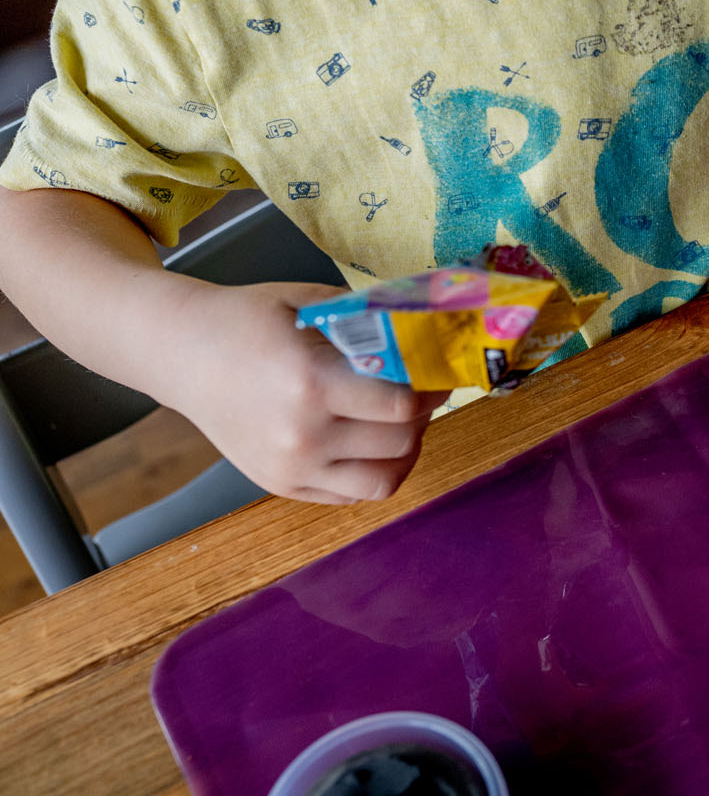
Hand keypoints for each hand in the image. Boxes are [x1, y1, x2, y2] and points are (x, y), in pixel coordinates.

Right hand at [159, 281, 450, 503]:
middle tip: (422, 396)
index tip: (438, 374)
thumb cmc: (245, 321)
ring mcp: (291, 467)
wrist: (180, 354)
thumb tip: (425, 327)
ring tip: (401, 426)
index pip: (401, 406)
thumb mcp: (308, 303)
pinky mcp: (281, 485)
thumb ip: (366, 320)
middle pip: (400, 444)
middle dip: (423, 418)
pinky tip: (371, 444)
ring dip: (404, 454)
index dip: (432, 390)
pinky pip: (351, 495)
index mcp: (311, 383)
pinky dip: (373, 473)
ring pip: (383, 482)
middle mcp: (302, 435)